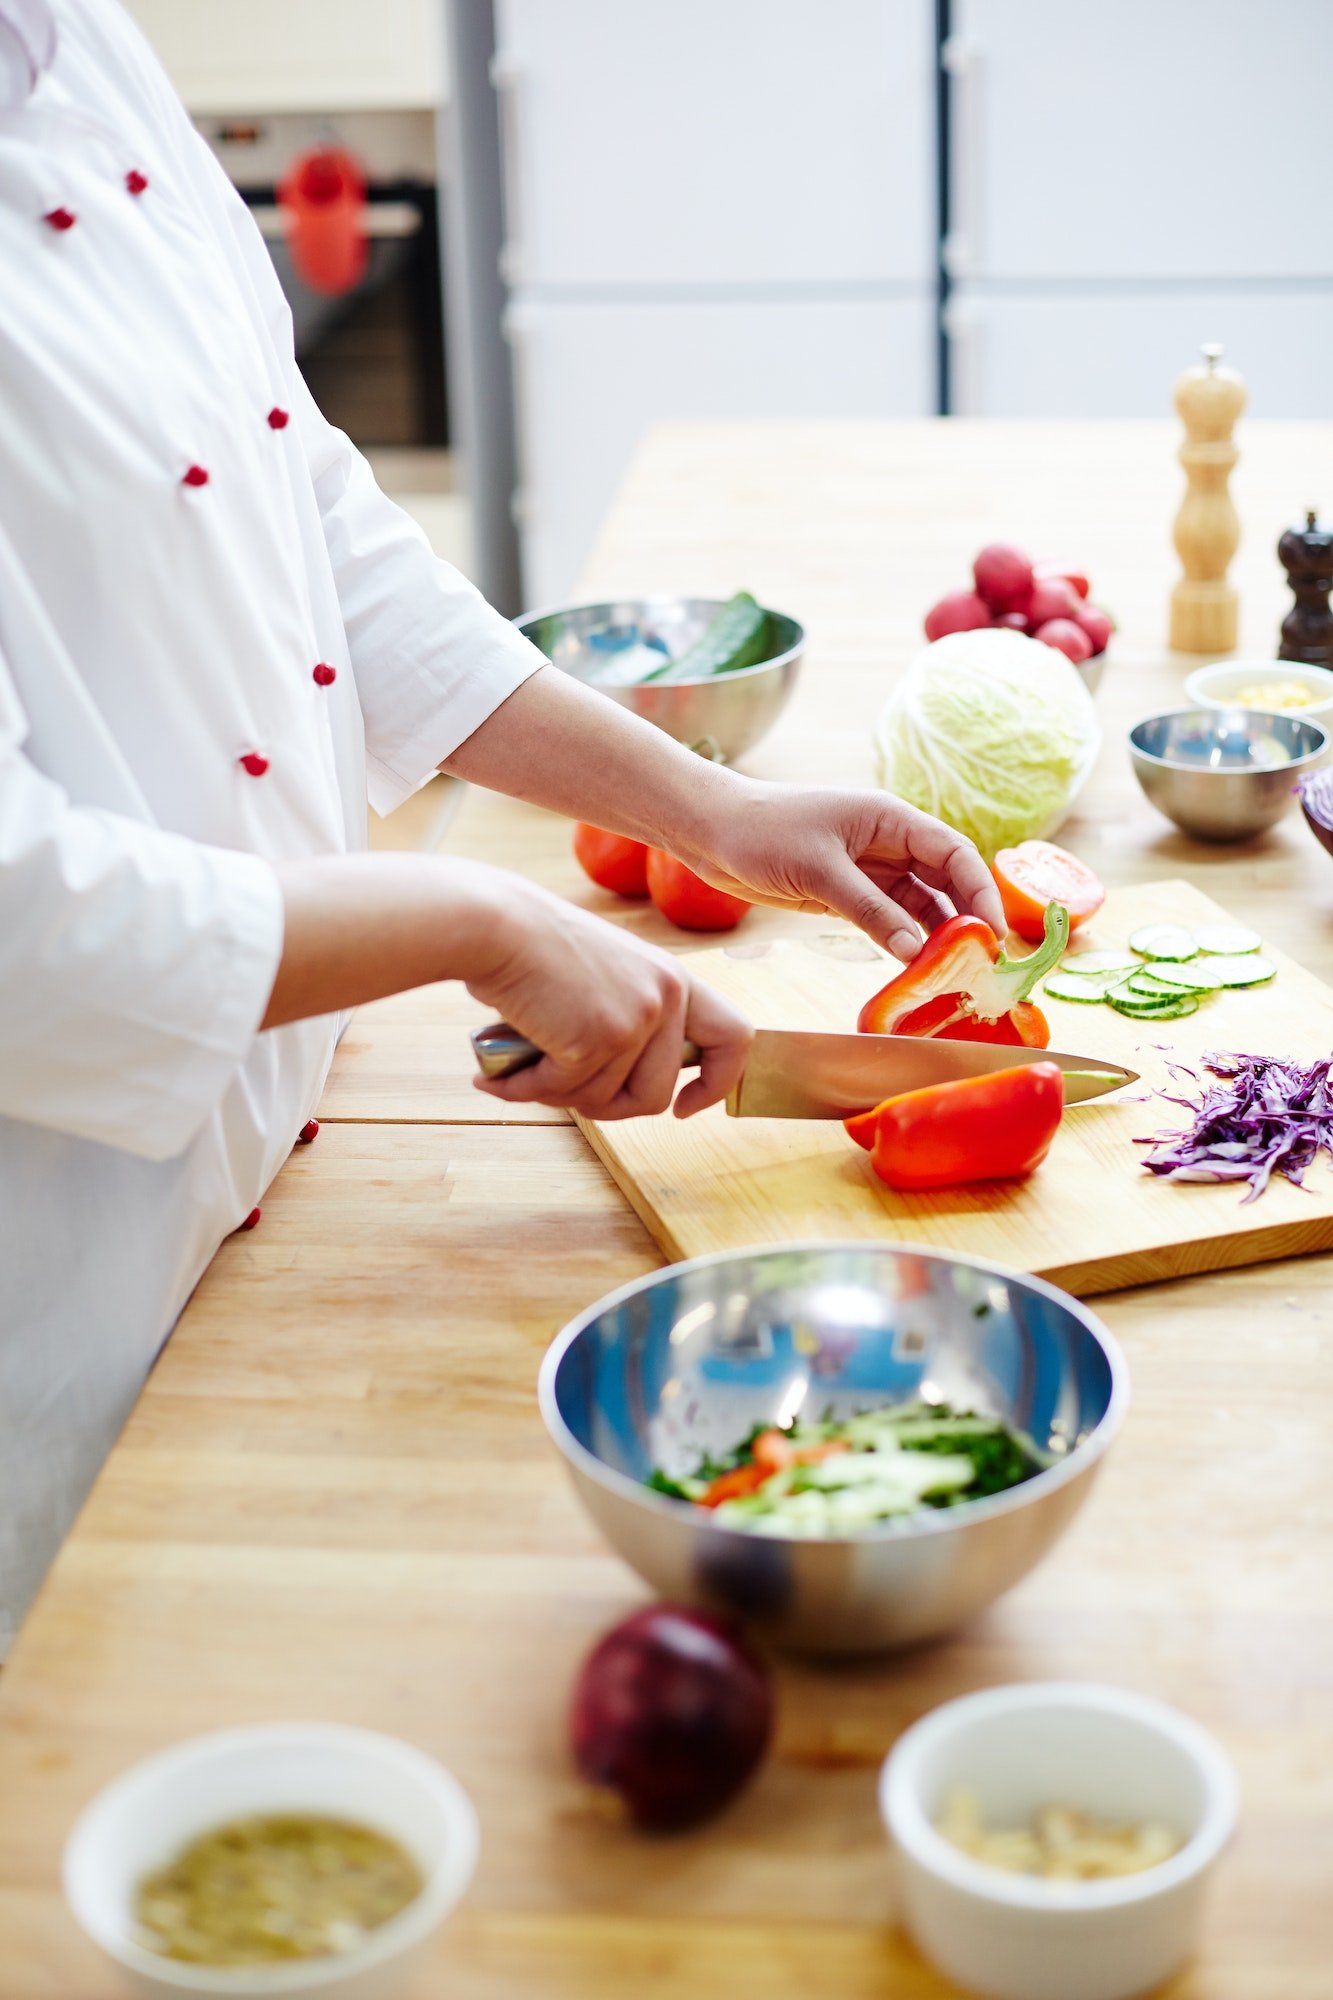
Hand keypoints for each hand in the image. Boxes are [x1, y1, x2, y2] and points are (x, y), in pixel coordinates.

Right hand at [466, 877, 750, 1118]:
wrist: (495, 925)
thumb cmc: (532, 949)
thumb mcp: (605, 975)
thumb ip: (626, 1020)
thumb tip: (614, 1090)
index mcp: (673, 978)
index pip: (733, 1038)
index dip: (716, 1082)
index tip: (684, 1107)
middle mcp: (665, 998)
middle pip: (655, 1095)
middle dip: (607, 1107)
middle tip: (564, 1092)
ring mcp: (635, 1020)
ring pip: (605, 1101)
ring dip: (558, 1095)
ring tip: (520, 1070)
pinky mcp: (597, 1040)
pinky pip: (565, 1092)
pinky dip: (527, 1089)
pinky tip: (497, 1074)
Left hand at [673, 778, 1006, 962]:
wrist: (710, 832)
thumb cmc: (763, 833)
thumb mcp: (820, 872)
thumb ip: (870, 910)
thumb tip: (916, 950)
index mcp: (891, 818)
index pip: (955, 852)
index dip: (981, 891)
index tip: (994, 933)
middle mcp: (888, 842)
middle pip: (946, 881)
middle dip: (967, 919)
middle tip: (982, 964)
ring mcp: (869, 869)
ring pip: (920, 904)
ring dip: (937, 937)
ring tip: (951, 976)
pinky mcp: (848, 893)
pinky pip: (890, 919)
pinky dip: (904, 942)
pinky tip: (914, 970)